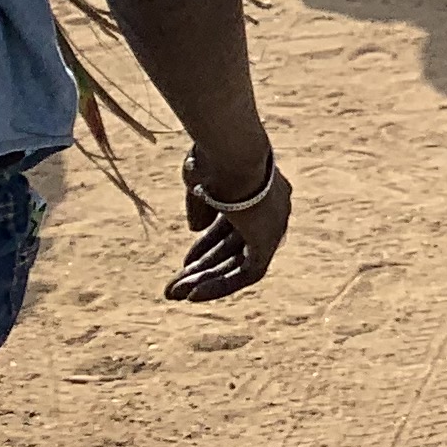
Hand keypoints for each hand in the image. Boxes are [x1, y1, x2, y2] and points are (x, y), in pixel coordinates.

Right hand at [170, 149, 291, 301]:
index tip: (186, 262)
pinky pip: (248, 273)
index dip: (207, 245)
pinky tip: (194, 294)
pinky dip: (221, 285)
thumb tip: (197, 227)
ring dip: (206, 280)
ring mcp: (273, 222)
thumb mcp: (202, 182)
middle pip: (235, 246)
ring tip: (173, 294)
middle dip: (202, 268)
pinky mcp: (270, 239)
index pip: (234, 224)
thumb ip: (202, 206)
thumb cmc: (212, 160)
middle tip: (173, 287)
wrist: (231, 153)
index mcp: (258, 185)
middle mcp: (271, 206)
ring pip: (239, 262)